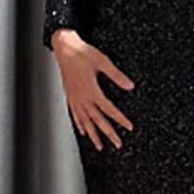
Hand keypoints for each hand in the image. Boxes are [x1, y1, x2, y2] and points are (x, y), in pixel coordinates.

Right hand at [52, 31, 135, 150]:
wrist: (64, 47)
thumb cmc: (82, 52)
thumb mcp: (103, 62)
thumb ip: (117, 76)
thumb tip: (130, 86)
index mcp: (91, 89)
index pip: (109, 109)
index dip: (120, 119)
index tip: (129, 127)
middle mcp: (82, 97)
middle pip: (97, 120)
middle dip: (108, 133)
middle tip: (117, 144)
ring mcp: (74, 98)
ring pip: (85, 121)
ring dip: (93, 134)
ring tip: (100, 146)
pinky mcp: (70, 95)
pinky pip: (75, 114)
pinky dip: (80, 124)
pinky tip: (83, 132)